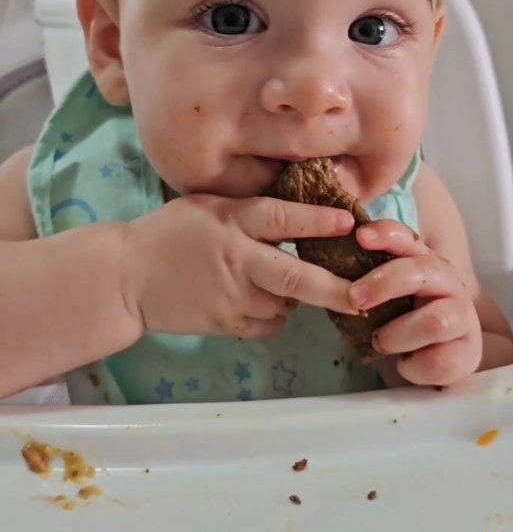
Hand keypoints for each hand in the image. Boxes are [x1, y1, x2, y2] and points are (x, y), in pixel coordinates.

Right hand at [123, 194, 356, 340]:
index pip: (281, 218)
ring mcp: (232, 296)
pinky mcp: (226, 324)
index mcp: (231, 222)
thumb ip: (247, 210)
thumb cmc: (169, 233)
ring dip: (296, 296)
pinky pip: (269, 325)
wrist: (128, 278)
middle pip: (294, 276)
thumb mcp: (206, 206)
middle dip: (335, 288)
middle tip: (365, 295)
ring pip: (286, 303)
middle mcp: (236, 258)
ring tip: (281, 281)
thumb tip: (297, 210)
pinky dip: (275, 316)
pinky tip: (262, 301)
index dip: (318, 220)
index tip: (349, 223)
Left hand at [349, 221, 482, 385]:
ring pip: (435, 322)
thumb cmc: (399, 318)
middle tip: (355, 299)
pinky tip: (405, 364)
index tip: (360, 236)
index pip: (407, 237)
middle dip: (384, 283)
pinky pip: (439, 361)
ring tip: (380, 342)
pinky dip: (414, 367)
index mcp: (421, 259)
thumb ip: (363, 275)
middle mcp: (446, 280)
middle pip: (422, 272)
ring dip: (398, 335)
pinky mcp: (468, 352)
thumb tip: (328, 263)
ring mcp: (462, 315)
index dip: (386, 234)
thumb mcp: (379, 294)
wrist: (431, 359)